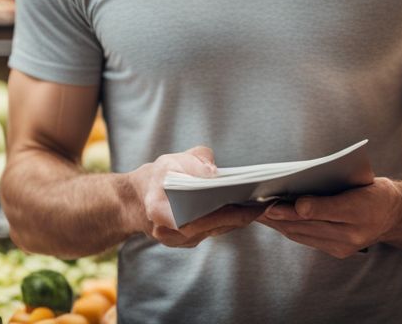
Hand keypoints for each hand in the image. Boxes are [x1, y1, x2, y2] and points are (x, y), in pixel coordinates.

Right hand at [127, 146, 263, 247]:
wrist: (135, 199)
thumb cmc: (156, 177)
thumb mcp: (169, 160)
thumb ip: (193, 162)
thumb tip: (214, 173)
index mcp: (160, 210)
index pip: (199, 216)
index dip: (228, 212)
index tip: (250, 203)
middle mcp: (170, 233)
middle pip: (213, 225)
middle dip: (240, 214)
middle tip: (266, 202)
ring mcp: (179, 241)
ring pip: (216, 230)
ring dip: (238, 218)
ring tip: (263, 204)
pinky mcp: (188, 241)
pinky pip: (213, 231)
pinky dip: (230, 220)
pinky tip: (247, 208)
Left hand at [257, 177, 401, 258]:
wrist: (392, 215)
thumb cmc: (373, 191)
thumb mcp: (362, 181)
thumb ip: (333, 189)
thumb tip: (299, 199)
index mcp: (362, 209)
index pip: (328, 210)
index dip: (301, 208)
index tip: (278, 203)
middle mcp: (353, 233)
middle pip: (309, 224)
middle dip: (279, 216)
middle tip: (254, 207)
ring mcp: (344, 246)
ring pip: (303, 234)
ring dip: (278, 224)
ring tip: (255, 213)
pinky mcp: (336, 251)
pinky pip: (306, 239)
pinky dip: (287, 229)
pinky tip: (273, 220)